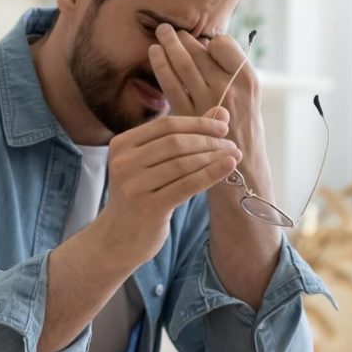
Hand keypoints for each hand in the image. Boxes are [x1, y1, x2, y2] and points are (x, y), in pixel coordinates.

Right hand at [93, 109, 241, 265]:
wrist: (118, 238)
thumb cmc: (141, 195)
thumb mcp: (154, 163)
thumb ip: (184, 137)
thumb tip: (221, 112)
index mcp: (121, 144)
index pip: (166, 125)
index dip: (198, 123)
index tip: (223, 127)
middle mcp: (123, 162)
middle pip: (175, 142)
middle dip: (208, 141)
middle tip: (231, 144)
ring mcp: (133, 185)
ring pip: (183, 163)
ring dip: (213, 157)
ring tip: (233, 157)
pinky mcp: (147, 207)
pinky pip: (187, 185)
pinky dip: (211, 174)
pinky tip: (228, 167)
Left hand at [148, 24, 261, 151]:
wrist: (242, 169)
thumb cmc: (244, 130)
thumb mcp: (250, 97)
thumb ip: (232, 73)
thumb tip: (207, 44)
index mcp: (248, 79)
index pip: (223, 45)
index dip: (210, 40)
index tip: (203, 40)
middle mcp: (229, 88)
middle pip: (200, 52)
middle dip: (183, 37)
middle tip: (169, 28)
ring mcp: (208, 102)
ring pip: (183, 64)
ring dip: (169, 45)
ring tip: (161, 33)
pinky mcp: (188, 115)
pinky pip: (171, 84)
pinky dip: (161, 65)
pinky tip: (154, 54)